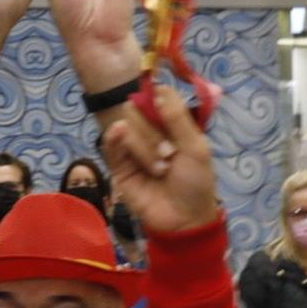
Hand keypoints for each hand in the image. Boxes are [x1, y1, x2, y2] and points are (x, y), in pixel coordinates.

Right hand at [102, 85, 218, 234]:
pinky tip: (118, 130)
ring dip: (144, 146)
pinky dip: (113, 137)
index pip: (156, 98)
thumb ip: (178, 117)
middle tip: (169, 154)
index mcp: (171, 125)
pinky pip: (111, 147)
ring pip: (126, 128)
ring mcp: (133, 150)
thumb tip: (158, 87)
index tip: (157, 100)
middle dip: (152, 130)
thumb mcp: (195, 147)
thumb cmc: (195, 183)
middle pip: (137, 111)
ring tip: (160, 169)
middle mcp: (150, 133)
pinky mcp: (119, 168)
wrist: (184, 220)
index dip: (154, 97)